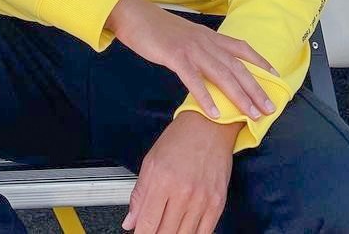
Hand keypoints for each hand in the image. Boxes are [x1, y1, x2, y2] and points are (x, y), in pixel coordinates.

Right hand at [106, 0, 278, 120]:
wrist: (134, 15)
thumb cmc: (157, 28)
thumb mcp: (185, 36)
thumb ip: (200, 48)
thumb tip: (211, 65)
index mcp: (208, 36)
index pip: (241, 48)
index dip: (259, 61)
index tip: (275, 75)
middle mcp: (205, 41)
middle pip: (236, 66)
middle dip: (255, 88)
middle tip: (268, 108)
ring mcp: (191, 48)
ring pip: (221, 74)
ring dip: (238, 96)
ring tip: (251, 114)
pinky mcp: (175, 56)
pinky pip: (194, 80)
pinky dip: (206, 97)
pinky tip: (214, 113)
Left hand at [120, 111, 236, 232]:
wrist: (209, 126)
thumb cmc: (180, 139)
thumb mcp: (151, 161)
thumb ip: (139, 195)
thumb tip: (130, 222)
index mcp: (162, 180)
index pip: (147, 223)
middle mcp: (183, 192)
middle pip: (165, 233)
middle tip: (152, 230)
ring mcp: (202, 200)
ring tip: (166, 229)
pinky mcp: (217, 203)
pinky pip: (204, 233)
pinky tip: (184, 230)